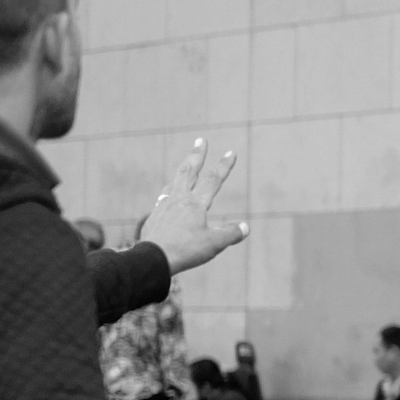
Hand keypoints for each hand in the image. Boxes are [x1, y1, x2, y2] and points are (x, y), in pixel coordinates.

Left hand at [141, 139, 248, 275]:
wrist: (153, 258)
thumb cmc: (185, 250)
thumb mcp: (214, 244)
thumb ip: (231, 233)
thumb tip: (245, 227)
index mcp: (196, 203)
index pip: (213, 180)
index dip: (223, 166)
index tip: (230, 152)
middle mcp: (179, 199)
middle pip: (188, 171)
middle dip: (197, 155)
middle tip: (200, 140)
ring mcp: (164, 206)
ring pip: (174, 182)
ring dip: (182, 170)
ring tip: (185, 165)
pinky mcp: (154, 217)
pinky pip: (163, 198)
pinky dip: (170, 191)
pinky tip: (169, 196)